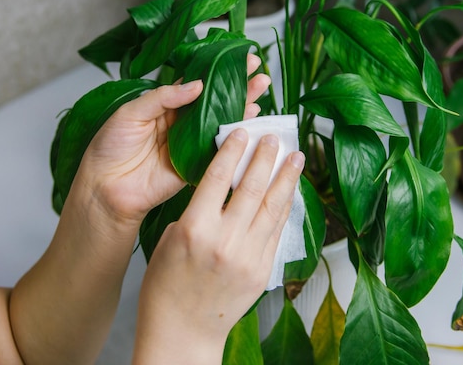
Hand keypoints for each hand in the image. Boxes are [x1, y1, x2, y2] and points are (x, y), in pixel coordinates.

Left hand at [72, 54, 270, 225]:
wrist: (105, 187)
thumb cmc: (110, 148)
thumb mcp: (131, 112)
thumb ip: (163, 97)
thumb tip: (196, 84)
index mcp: (166, 105)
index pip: (198, 83)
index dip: (218, 71)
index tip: (239, 59)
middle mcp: (183, 122)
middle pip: (216, 101)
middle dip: (239, 86)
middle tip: (259, 73)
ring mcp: (191, 143)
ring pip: (222, 122)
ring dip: (244, 107)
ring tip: (261, 89)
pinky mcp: (196, 165)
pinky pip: (219, 149)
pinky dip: (237, 137)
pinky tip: (252, 121)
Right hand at [132, 128, 304, 363]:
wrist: (182, 331)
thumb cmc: (167, 285)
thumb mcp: (171, 238)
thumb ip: (199, 211)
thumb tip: (223, 187)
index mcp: (195, 227)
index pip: (218, 176)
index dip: (232, 149)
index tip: (241, 132)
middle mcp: (225, 239)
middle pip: (252, 186)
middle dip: (265, 157)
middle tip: (274, 138)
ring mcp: (248, 255)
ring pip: (272, 206)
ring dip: (286, 178)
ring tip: (296, 157)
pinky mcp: (262, 269)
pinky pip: (277, 230)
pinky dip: (284, 207)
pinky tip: (290, 191)